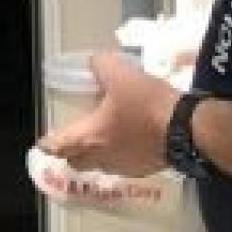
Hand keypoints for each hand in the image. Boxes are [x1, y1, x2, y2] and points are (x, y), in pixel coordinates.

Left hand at [36, 52, 178, 177]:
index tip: (44, 143)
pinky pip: (125, 165)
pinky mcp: (147, 168)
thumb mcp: (119, 74)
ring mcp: (126, 167)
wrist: (188, 129)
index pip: (59, 146)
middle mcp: (103, 158)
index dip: (49, 144)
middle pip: (77, 161)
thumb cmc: (146, 104)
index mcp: (89, 137)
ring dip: (97, 155)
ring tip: (102, 139)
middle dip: (72, 152)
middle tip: (73, 141)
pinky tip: (130, 142)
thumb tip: (94, 62)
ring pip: (101, 165)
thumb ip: (101, 65)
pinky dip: (121, 156)